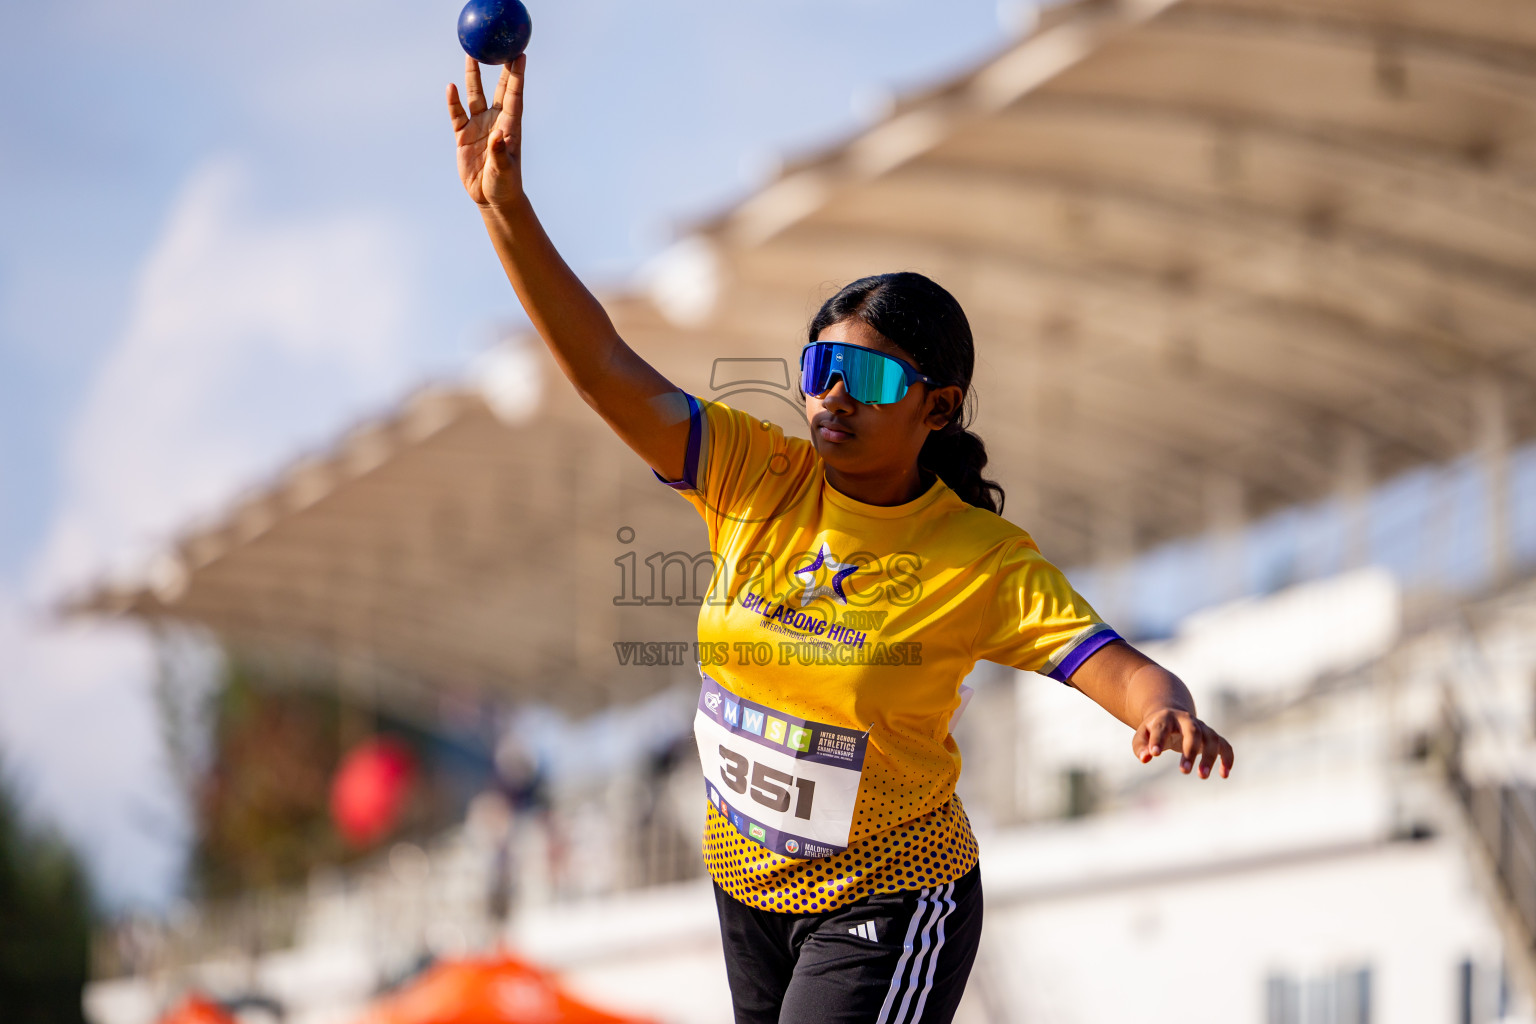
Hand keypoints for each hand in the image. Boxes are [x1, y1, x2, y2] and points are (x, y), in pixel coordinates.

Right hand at [447, 54, 525, 208]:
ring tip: (470, 55)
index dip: (517, 76)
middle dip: (499, 68)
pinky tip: (450, 87)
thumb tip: (497, 136)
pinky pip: (457, 114)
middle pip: (497, 88)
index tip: (520, 55)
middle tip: (499, 45)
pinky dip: (453, 102)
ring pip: (475, 95)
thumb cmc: (504, 184)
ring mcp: (479, 126)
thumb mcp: (504, 171)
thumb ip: (500, 153)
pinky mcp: (464, 136)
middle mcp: (495, 121)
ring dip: (472, 77)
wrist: (492, 197)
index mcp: (510, 127)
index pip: (513, 96)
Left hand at [1133, 708, 1233, 778]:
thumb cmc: (1154, 730)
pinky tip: (1224, 774)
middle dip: (1190, 751)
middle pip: (1193, 732)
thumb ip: (1140, 746)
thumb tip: (1145, 758)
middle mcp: (1186, 720)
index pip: (1162, 728)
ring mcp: (1202, 727)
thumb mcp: (1143, 735)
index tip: (1154, 754)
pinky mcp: (1212, 736)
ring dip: (1209, 758)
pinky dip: (1227, 758)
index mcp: (1166, 718)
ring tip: (1202, 776)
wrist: (1170, 716)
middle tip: (1184, 772)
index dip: (1158, 740)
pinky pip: (1225, 745)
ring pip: (1212, 738)